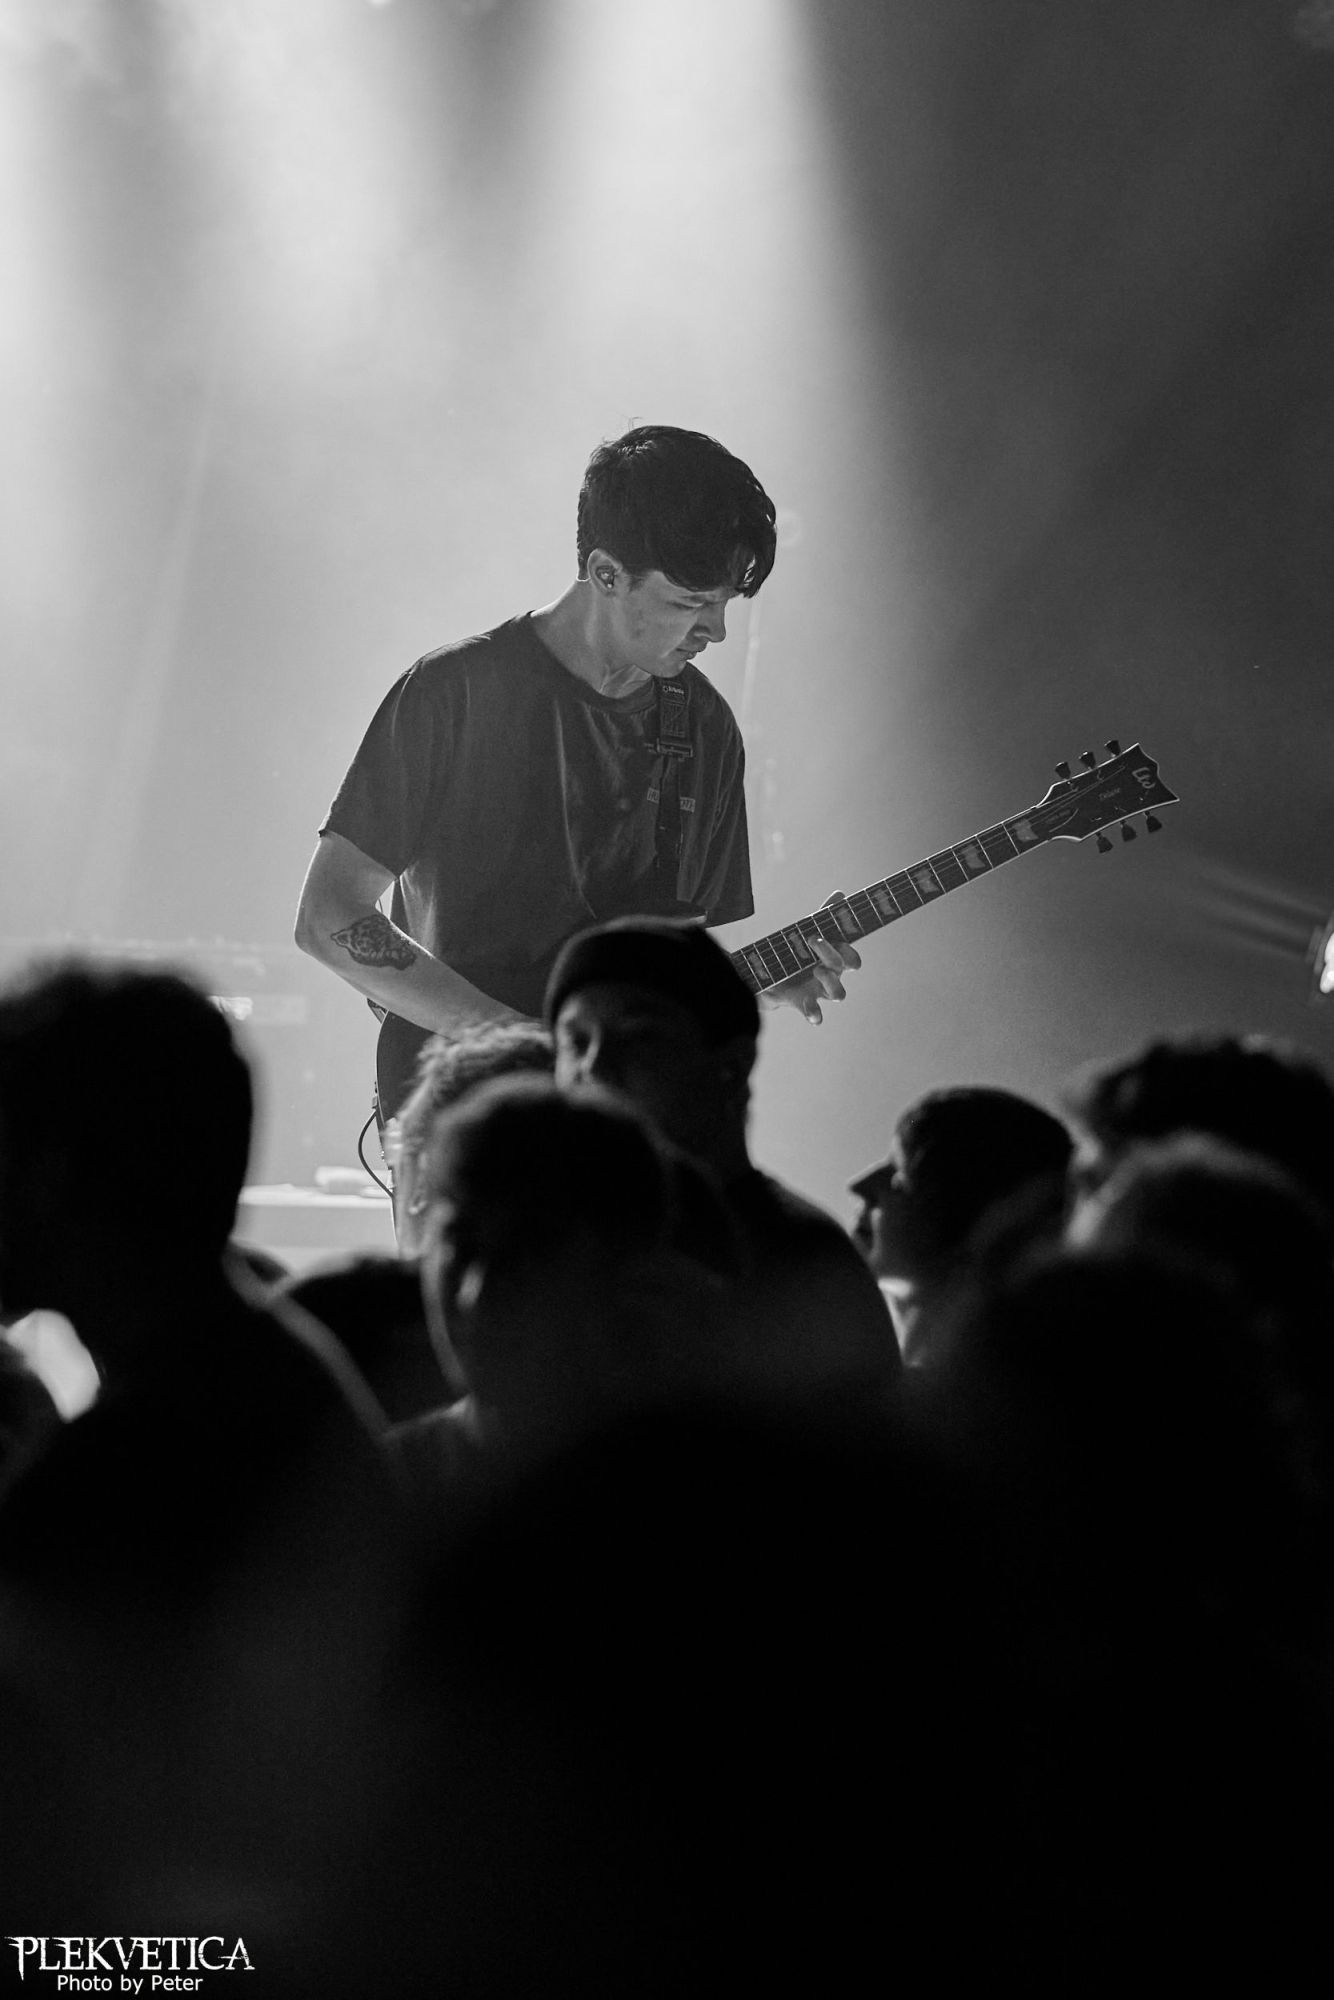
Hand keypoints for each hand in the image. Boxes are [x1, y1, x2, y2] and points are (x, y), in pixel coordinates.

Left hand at [759, 892, 861, 1025]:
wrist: (772, 979)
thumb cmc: (797, 955)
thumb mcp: (807, 933)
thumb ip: (824, 916)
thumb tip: (840, 894)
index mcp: (834, 958)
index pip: (852, 956)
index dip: (849, 949)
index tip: (836, 937)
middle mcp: (832, 975)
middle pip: (846, 969)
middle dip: (833, 954)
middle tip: (814, 940)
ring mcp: (820, 991)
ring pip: (839, 993)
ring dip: (831, 981)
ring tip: (816, 970)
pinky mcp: (805, 1004)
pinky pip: (816, 1014)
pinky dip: (816, 1014)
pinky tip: (814, 1013)